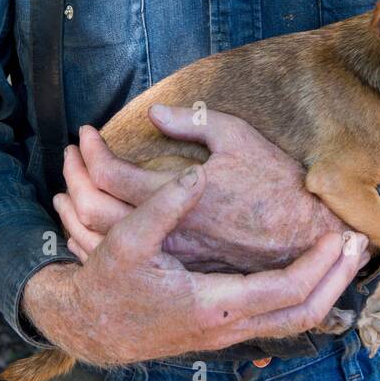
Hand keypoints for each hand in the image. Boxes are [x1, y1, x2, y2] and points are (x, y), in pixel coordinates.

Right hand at [23, 163, 367, 366]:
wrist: (88, 325)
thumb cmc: (107, 283)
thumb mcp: (126, 242)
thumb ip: (162, 208)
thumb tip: (195, 177)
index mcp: (210, 305)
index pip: (283, 292)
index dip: (317, 266)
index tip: (339, 235)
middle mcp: (225, 326)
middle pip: (302, 315)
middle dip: (336, 281)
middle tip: (358, 247)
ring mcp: (225, 332)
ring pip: (292, 321)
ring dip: (324, 288)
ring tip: (343, 256)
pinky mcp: (221, 327)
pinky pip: (276, 318)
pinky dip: (301, 296)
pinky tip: (310, 270)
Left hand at [56, 107, 362, 271]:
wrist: (309, 234)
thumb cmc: (276, 181)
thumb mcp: (236, 136)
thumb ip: (191, 121)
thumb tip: (154, 112)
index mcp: (178, 191)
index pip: (110, 174)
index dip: (90, 150)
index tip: (86, 132)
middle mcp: (168, 228)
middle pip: (94, 208)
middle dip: (74, 176)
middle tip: (70, 154)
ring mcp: (171, 253)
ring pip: (102, 240)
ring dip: (77, 210)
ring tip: (71, 186)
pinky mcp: (181, 268)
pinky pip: (126, 261)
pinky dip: (97, 240)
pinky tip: (90, 226)